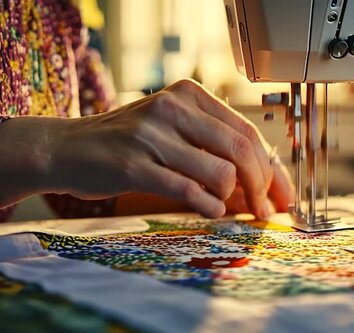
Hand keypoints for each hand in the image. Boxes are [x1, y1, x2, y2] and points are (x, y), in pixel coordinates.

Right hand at [0, 79, 292, 218]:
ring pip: (221, 173)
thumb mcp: (174, 131)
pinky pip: (189, 191)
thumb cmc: (129, 144)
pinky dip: (209, 207)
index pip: (247, 132)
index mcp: (189, 95)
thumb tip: (264, 183)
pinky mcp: (135, 165)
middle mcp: (174, 108)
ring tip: (223, 207)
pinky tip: (211, 212)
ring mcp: (153, 135)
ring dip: (231, 199)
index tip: (282, 195)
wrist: (66, 148)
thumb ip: (215, 148)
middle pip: (242, 151)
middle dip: (262, 186)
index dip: (272, 168)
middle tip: (266, 212)